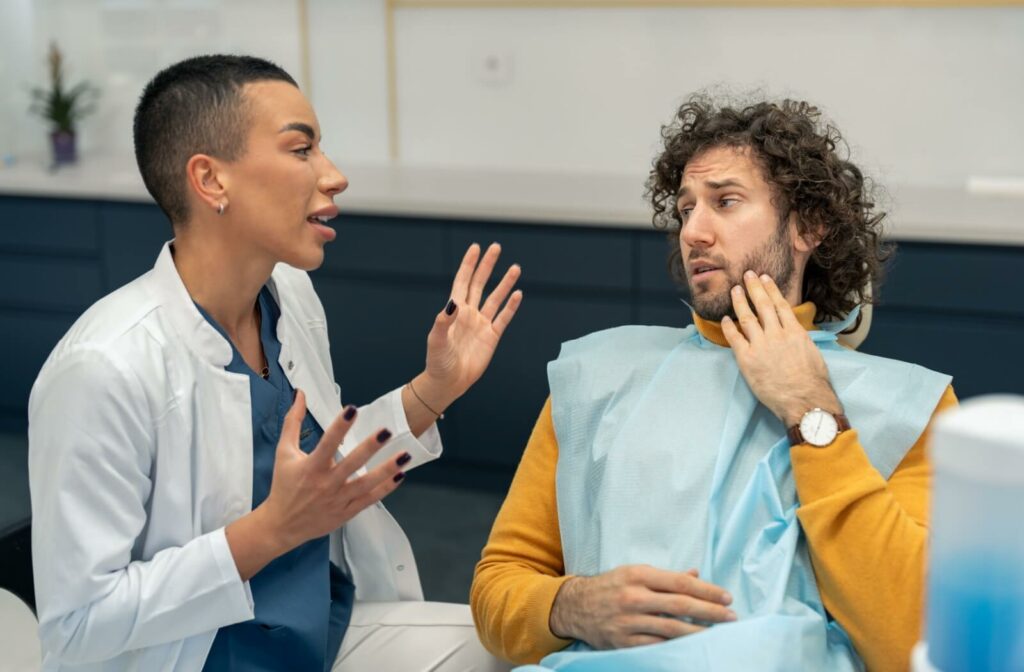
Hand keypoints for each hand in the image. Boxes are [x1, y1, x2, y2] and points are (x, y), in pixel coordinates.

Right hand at [227, 391, 408, 579]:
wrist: (282, 525)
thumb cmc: (284, 485)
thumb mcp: (284, 452)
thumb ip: (293, 422)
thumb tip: (299, 395)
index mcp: (311, 467)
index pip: (327, 443)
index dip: (340, 427)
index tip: (352, 410)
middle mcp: (326, 483)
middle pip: (351, 464)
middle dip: (369, 447)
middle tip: (386, 432)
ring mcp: (339, 499)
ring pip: (366, 484)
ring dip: (387, 469)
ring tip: (404, 455)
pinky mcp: (347, 511)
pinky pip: (370, 499)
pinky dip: (386, 488)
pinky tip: (400, 475)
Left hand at [416, 243, 522, 410]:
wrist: (449, 382)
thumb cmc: (438, 361)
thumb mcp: (436, 340)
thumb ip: (443, 321)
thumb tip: (453, 303)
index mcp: (454, 311)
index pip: (462, 282)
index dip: (469, 265)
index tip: (476, 248)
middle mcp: (469, 314)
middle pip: (480, 284)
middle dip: (487, 266)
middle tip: (496, 247)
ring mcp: (482, 324)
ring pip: (495, 299)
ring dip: (505, 283)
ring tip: (515, 267)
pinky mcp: (492, 337)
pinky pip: (503, 318)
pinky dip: (511, 307)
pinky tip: (518, 294)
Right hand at [549, 565, 735, 649]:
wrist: (574, 606)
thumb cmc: (610, 586)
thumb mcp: (634, 573)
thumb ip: (666, 576)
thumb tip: (695, 575)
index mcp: (638, 575)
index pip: (680, 582)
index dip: (707, 590)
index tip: (726, 597)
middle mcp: (633, 597)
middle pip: (680, 605)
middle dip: (710, 611)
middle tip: (731, 617)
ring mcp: (628, 621)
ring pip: (671, 629)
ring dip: (698, 632)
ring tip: (717, 634)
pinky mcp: (623, 641)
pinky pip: (655, 646)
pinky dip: (674, 647)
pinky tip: (690, 648)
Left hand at [721, 271, 841, 426]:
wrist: (805, 400)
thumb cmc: (813, 381)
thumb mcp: (812, 353)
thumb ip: (800, 339)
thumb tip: (794, 334)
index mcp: (795, 332)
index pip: (781, 305)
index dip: (771, 290)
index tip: (765, 278)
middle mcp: (777, 334)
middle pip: (763, 305)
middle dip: (754, 288)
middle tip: (747, 274)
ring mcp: (761, 345)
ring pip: (748, 318)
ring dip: (740, 302)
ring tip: (735, 290)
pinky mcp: (748, 359)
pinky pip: (735, 338)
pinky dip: (729, 327)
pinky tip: (724, 319)